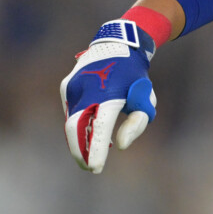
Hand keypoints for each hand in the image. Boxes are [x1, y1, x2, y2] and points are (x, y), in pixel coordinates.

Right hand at [59, 20, 157, 172]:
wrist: (118, 45)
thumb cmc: (135, 78)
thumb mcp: (146, 99)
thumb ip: (137, 124)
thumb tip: (120, 146)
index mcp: (108, 93)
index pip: (99, 127)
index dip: (95, 149)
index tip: (95, 168)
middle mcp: (86, 89)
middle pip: (75, 129)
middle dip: (80, 152)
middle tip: (90, 168)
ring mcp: (72, 87)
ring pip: (71, 122)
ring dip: (78, 140)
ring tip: (91, 153)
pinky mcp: (66, 86)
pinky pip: (70, 112)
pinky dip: (77, 127)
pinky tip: (89, 134)